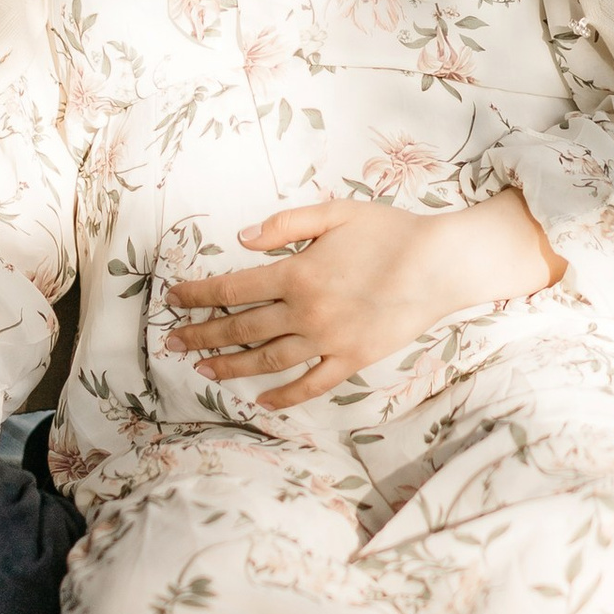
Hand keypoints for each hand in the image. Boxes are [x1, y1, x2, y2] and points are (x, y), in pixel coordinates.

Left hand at [163, 189, 559, 409]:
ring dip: (230, 366)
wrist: (441, 265)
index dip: (197, 295)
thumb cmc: (391, 232)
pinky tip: (260, 400)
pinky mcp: (351, 360)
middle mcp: (305, 311)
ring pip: (267, 360)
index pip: (232, 288)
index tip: (174, 299)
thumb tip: (240, 240)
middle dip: (201, 334)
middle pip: (240, 328)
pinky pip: (310, 384)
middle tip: (171, 342)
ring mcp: (328, 340)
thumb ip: (285, 224)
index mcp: (297, 272)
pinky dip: (282, 395)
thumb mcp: (335, 213)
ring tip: (203, 369)